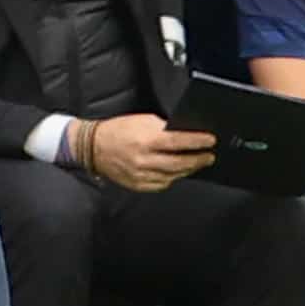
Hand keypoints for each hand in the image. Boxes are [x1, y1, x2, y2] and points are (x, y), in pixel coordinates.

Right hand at [92, 113, 215, 191]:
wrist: (94, 146)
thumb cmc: (118, 130)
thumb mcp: (141, 120)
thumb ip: (162, 128)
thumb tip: (183, 133)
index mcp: (145, 140)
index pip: (177, 142)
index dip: (197, 142)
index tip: (211, 141)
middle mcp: (144, 160)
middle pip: (179, 163)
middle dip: (198, 159)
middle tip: (210, 156)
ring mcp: (141, 175)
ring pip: (173, 176)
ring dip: (188, 169)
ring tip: (197, 163)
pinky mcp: (138, 185)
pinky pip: (162, 184)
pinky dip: (172, 178)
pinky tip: (178, 172)